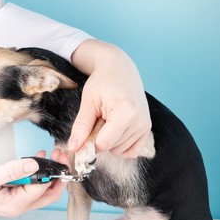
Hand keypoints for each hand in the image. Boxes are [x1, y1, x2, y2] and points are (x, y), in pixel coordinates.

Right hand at [0, 150, 68, 219]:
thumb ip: (11, 171)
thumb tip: (33, 165)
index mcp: (14, 204)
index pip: (43, 189)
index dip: (54, 173)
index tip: (59, 157)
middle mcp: (16, 204)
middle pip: (47, 192)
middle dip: (57, 174)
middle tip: (61, 156)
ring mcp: (13, 198)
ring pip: (40, 187)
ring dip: (48, 171)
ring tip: (53, 153)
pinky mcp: (9, 190)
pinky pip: (28, 182)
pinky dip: (36, 170)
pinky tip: (37, 157)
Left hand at [68, 39, 151, 157]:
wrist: (119, 68)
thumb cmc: (102, 81)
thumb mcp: (88, 102)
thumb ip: (81, 126)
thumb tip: (73, 148)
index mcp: (125, 114)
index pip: (103, 144)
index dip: (90, 139)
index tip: (89, 125)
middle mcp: (139, 122)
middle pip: (111, 148)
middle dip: (100, 138)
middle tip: (99, 117)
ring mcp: (145, 126)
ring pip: (120, 151)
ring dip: (110, 141)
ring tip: (108, 119)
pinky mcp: (146, 128)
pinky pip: (131, 151)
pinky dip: (120, 145)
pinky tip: (114, 130)